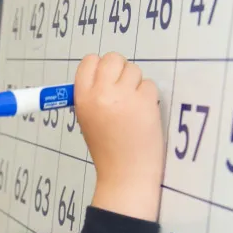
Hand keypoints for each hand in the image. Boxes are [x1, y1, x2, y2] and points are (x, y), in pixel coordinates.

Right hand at [74, 52, 165, 221]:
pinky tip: (143, 115)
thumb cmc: (106, 149)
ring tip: (132, 108)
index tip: (106, 79)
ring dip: (136, 84)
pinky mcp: (145, 101)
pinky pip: (149, 85)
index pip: (89, 62)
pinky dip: (148, 98)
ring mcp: (123, 96)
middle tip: (123, 90)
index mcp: (82, 99)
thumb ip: (92, 96)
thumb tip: (105, 75)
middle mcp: (100, 94)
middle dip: (120, 70)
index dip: (100, 67)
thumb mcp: (87, 121)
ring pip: (134, 70)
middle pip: (113, 58)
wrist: (124, 173)